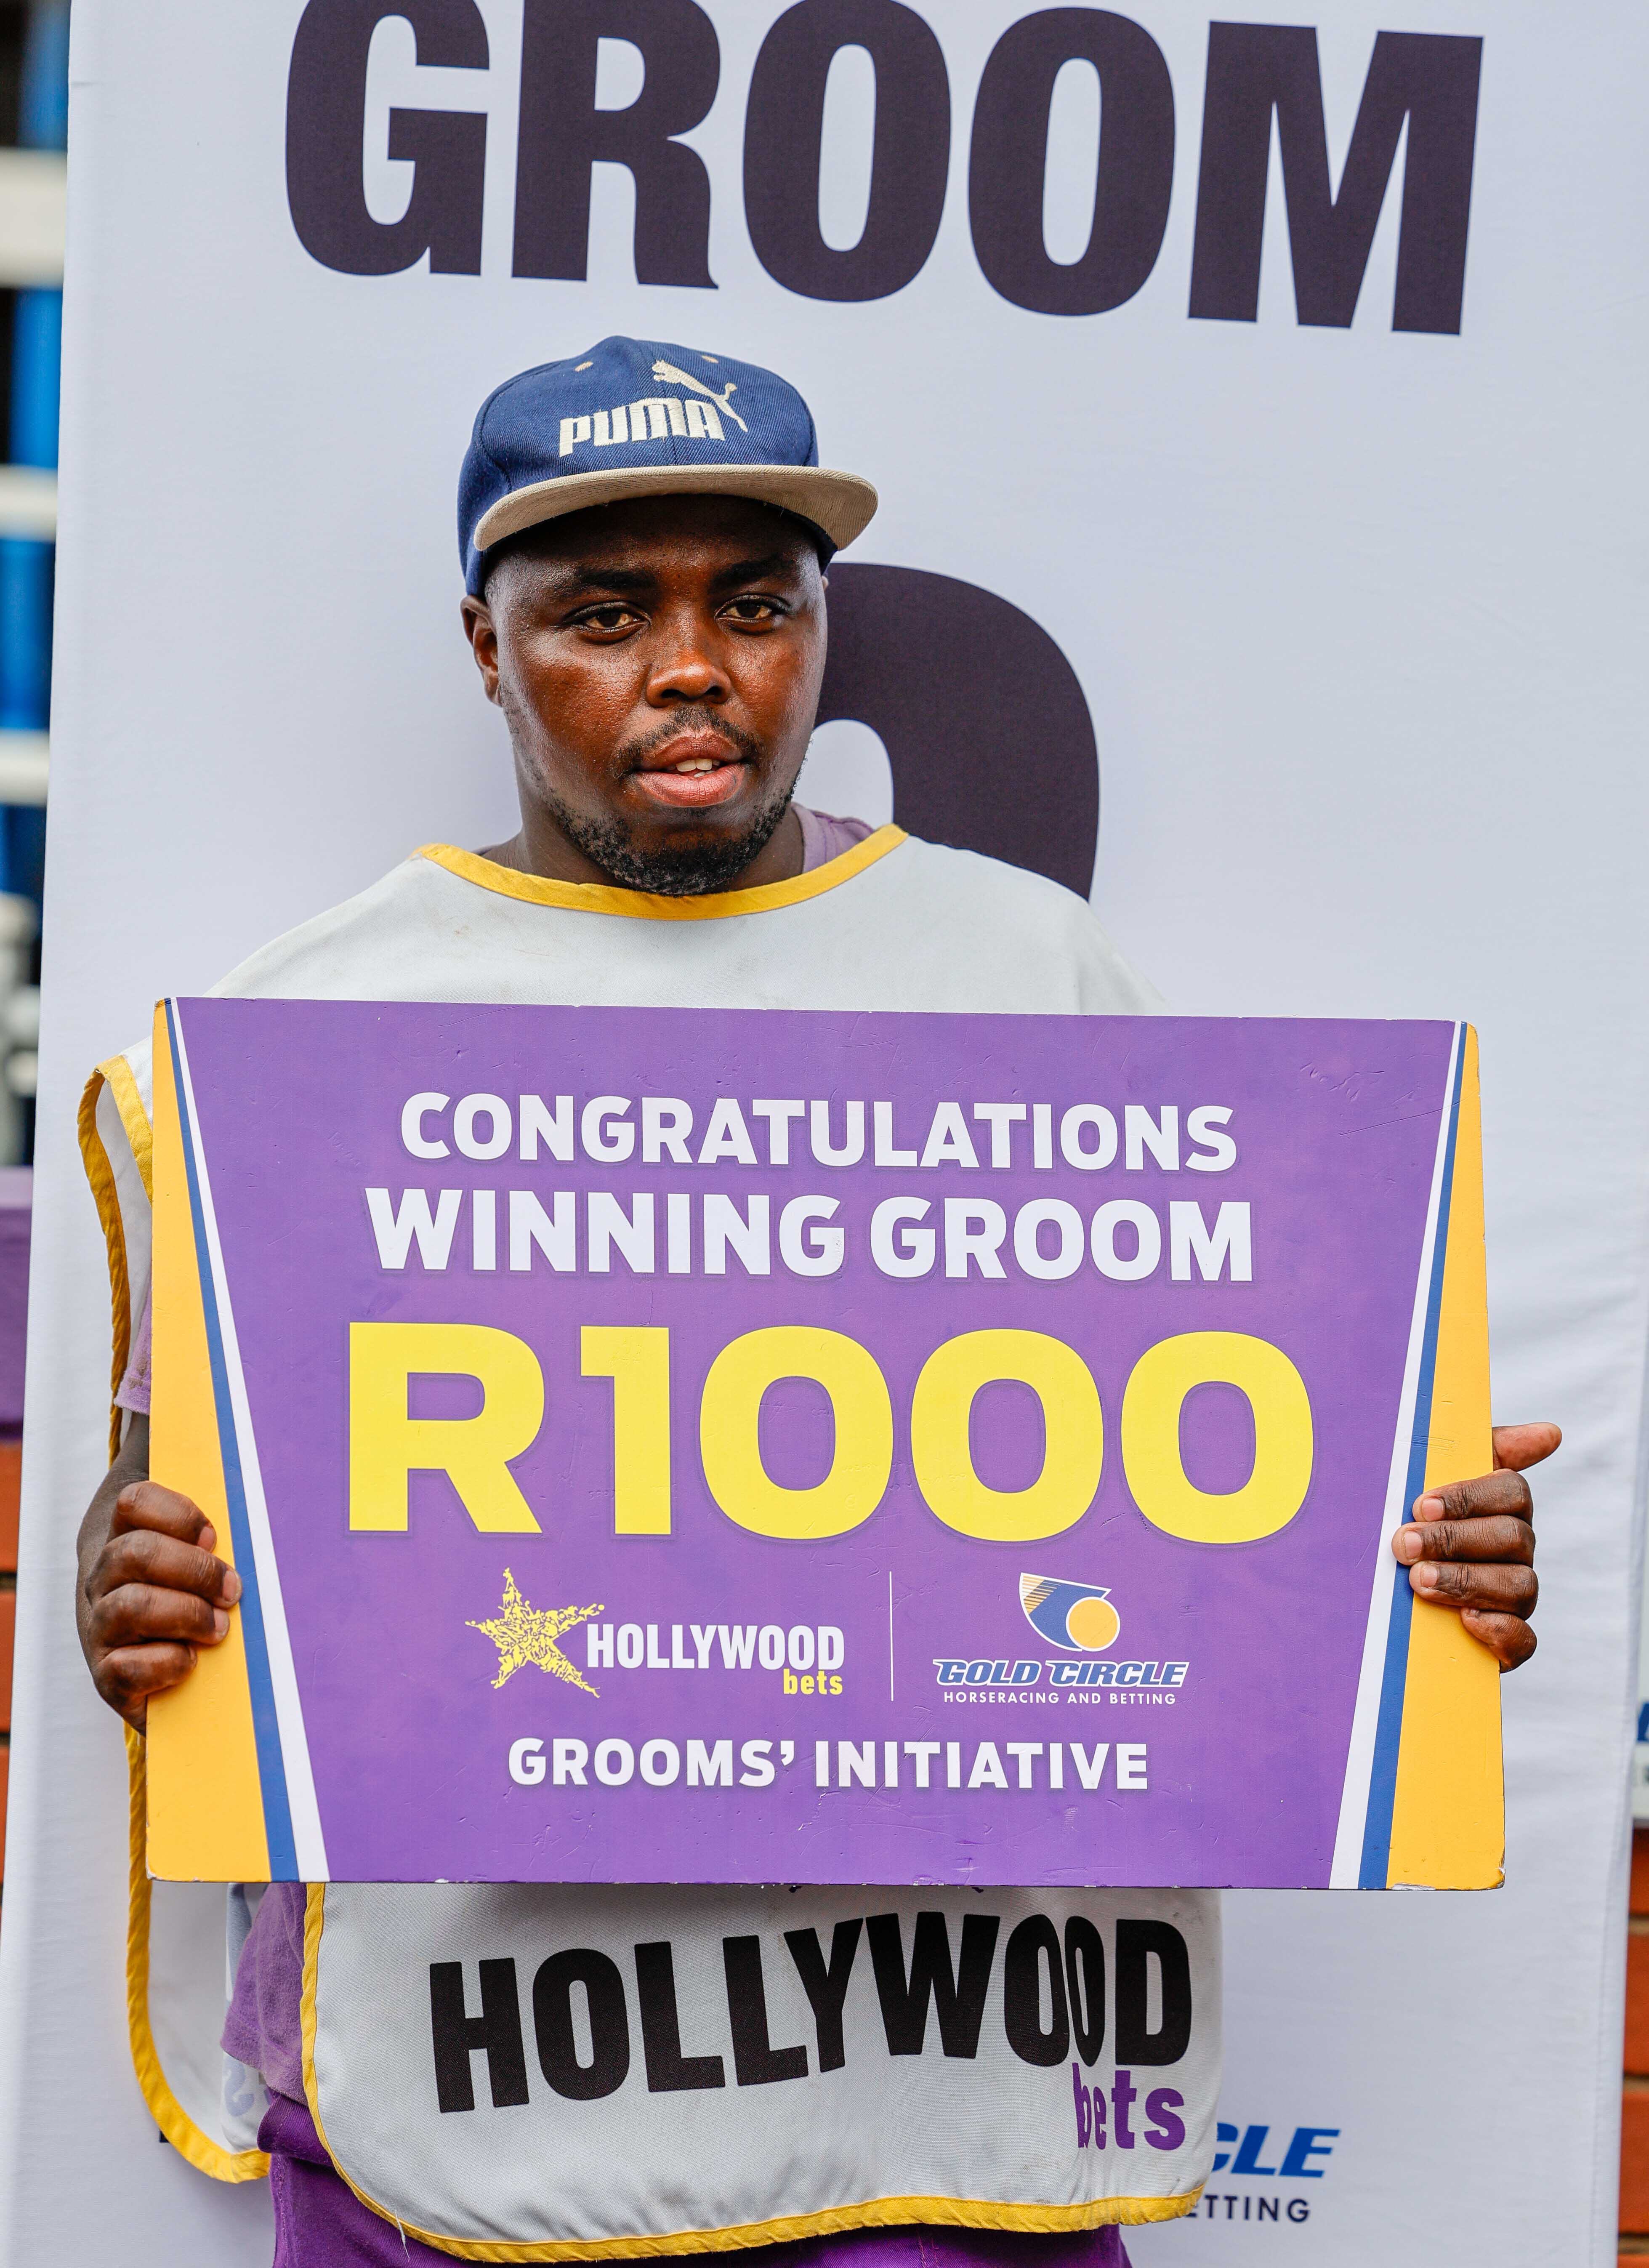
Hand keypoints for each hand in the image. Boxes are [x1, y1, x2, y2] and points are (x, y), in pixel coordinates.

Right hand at [76, 1419, 240, 1730]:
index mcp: (120, 1536)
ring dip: (186, 1614)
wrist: (153, 1657)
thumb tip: (256, 1434)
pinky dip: (165, 1664)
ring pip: (129, 1606)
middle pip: (135, 1553)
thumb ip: (216, 1503)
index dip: (178, 1514)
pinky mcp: (107, 1678)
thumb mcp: (199, 1542)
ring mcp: (99, 1628)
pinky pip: (123, 1670)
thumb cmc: (190, 1588)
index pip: (133, 1501)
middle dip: (195, 1571)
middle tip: (234, 1589)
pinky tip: (190, 1661)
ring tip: (219, 1627)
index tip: (215, 1535)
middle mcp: (102, 1579)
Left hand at [1390, 1422, 1556, 1670]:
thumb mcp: (1435, 1477)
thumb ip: (1483, 1449)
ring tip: (1419, 1581)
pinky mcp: (1507, 1640)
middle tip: (1404, 1544)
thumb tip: (1550, 1432)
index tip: (1422, 1504)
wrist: (1388, 1595)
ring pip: (1519, 1585)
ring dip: (1466, 1582)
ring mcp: (1515, 1596)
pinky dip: (1498, 1631)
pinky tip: (1465, 1621)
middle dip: (1454, 1541)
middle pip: (1512, 1537)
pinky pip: (1523, 1640)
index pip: (1512, 1492)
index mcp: (1502, 1508)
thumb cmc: (1416, 1523)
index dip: (1468, 1497)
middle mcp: (1516, 1551)